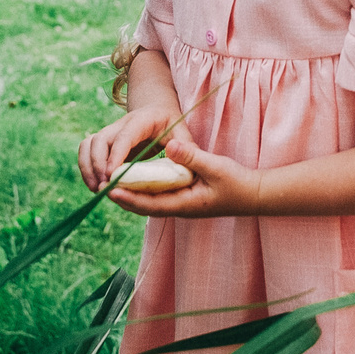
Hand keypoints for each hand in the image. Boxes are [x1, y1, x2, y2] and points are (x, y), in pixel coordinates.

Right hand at [77, 105, 175, 193]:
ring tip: (96, 189)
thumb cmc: (172, 127)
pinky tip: (94, 185)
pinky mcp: (104, 142)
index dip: (116, 155)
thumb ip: (186, 147)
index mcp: (142, 121)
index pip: (124, 136)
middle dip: (97, 164)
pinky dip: (85, 167)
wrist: (158, 113)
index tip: (112, 175)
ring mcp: (110, 132)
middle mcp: (121, 124)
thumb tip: (176, 155)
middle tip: (104, 187)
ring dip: (88, 167)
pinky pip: (86, 150)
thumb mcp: (183, 133)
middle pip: (100, 139)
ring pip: (88, 144)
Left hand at [104, 137, 262, 219]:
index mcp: (185, 204)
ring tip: (111, 181)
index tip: (111, 189)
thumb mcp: (215, 167)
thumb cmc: (237, 182)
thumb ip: (192, 157)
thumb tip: (169, 146)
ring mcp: (181, 204)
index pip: (151, 204)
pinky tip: (135, 178)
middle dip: (124, 196)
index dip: (129, 198)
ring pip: (150, 201)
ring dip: (131, 193)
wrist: (253, 194)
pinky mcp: (184, 198)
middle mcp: (179, 207)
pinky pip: (158, 195)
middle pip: (144, 205)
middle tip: (102, 184)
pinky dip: (144, 188)